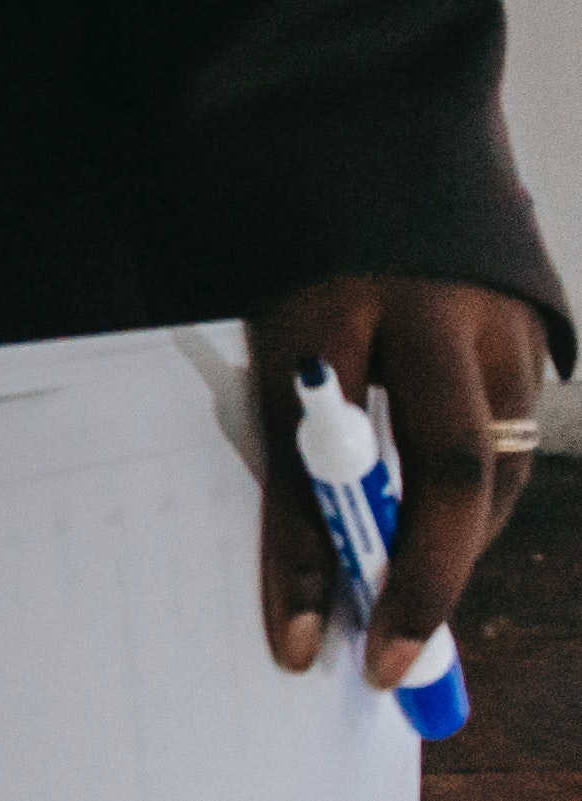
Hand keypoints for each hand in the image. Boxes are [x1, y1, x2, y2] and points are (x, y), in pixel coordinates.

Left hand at [254, 272, 546, 685]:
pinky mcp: (534, 327)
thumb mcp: (269, 339)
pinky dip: (479, 497)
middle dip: (424, 573)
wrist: (360, 147)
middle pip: (449, 463)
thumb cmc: (299, 264)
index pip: (316, 451)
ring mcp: (495, 316)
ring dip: (458, 541)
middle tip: (389, 656)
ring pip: (497, 463)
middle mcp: (427, 309)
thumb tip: (303, 596)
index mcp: (324, 302)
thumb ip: (293, 448)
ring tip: (409, 589)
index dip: (310, 554)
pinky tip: (444, 521)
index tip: (301, 645)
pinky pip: (515, 438)